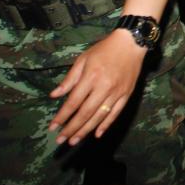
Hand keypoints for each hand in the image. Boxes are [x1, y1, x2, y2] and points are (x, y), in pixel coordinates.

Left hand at [48, 29, 146, 145]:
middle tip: (61, 140)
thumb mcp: (83, 59)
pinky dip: (106, 125)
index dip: (62, 116)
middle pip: (86, 112)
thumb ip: (70, 79)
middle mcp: (104, 87)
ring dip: (86, 130)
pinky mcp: (127, 94)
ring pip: (100, 116)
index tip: (53, 127)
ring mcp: (117, 92)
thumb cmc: (104, 49)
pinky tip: (97, 134)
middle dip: (72, 128)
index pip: (74, 102)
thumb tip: (54, 95)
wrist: (131, 43)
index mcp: (91, 76)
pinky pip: (115, 113)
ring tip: (74, 140)